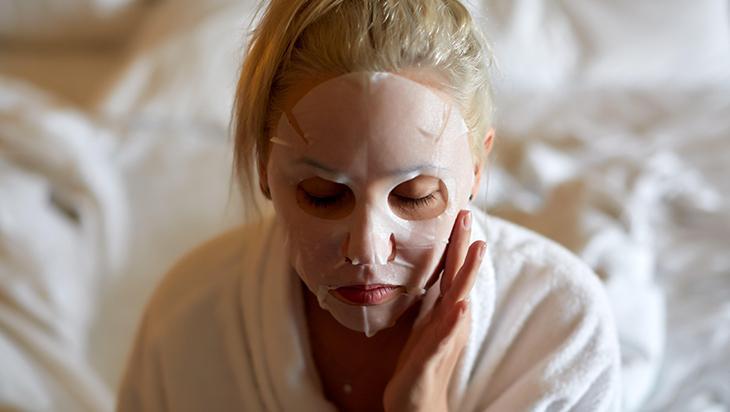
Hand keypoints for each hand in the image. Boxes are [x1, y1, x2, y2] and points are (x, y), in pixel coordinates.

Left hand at [383, 210, 486, 411]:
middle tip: (468, 214)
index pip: (453, 269)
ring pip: (459, 299)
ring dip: (469, 274)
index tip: (459, 210)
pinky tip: (462, 304)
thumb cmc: (422, 359)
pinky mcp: (434, 356)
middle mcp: (451, 319)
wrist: (416, 400)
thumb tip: (435, 271)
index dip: (457, 242)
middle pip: (460, 277)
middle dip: (465, 245)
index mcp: (446, 308)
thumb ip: (434, 297)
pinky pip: (445, 336)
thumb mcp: (427, 321)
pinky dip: (454, 319)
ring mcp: (446, 337)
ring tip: (478, 248)